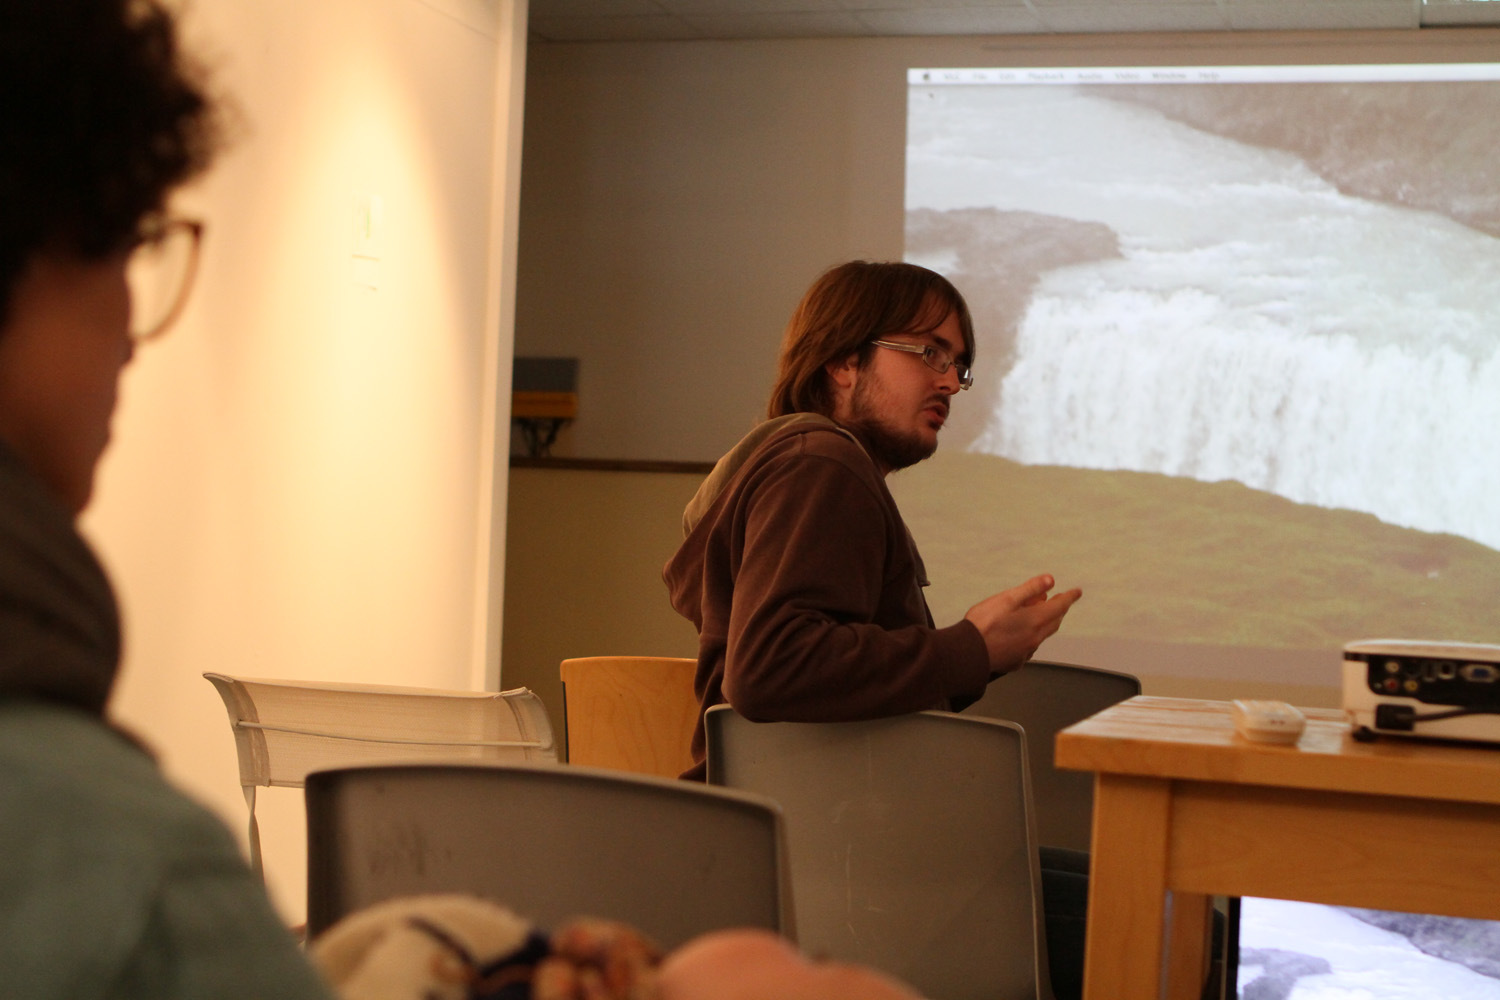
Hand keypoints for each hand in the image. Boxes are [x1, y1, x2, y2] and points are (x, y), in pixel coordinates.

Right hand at [963, 574, 1081, 675]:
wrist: (967, 654)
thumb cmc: (983, 624)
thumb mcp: (1007, 599)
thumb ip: (1030, 589)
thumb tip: (1050, 581)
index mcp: (1035, 620)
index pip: (1060, 606)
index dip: (1069, 597)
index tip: (1076, 592)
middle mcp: (1035, 638)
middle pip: (1054, 622)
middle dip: (1059, 610)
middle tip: (1060, 601)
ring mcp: (1026, 652)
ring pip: (1043, 635)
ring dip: (1046, 623)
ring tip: (1040, 614)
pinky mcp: (1015, 661)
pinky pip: (1030, 647)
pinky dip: (1032, 637)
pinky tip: (1023, 635)